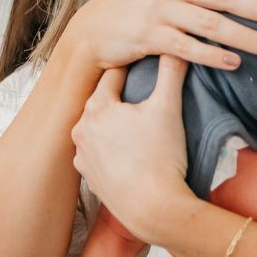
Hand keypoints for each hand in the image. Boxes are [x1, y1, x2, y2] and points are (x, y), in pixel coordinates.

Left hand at [70, 54, 193, 242]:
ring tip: (137, 126)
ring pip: (99, 129)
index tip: (143, 63)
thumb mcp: (168, 108)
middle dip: (122, 97)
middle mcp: (81, 129)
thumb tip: (176, 47)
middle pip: (104, 102)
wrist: (154, 208)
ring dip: (115, 125)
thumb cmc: (161, 157)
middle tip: (142, 95)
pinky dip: (111, 149)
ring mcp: (82, 156)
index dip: (132, 68)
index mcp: (97, 108)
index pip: (114, 75)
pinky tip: (129, 151)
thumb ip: (171, 72)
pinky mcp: (88, 177)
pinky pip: (99, 153)